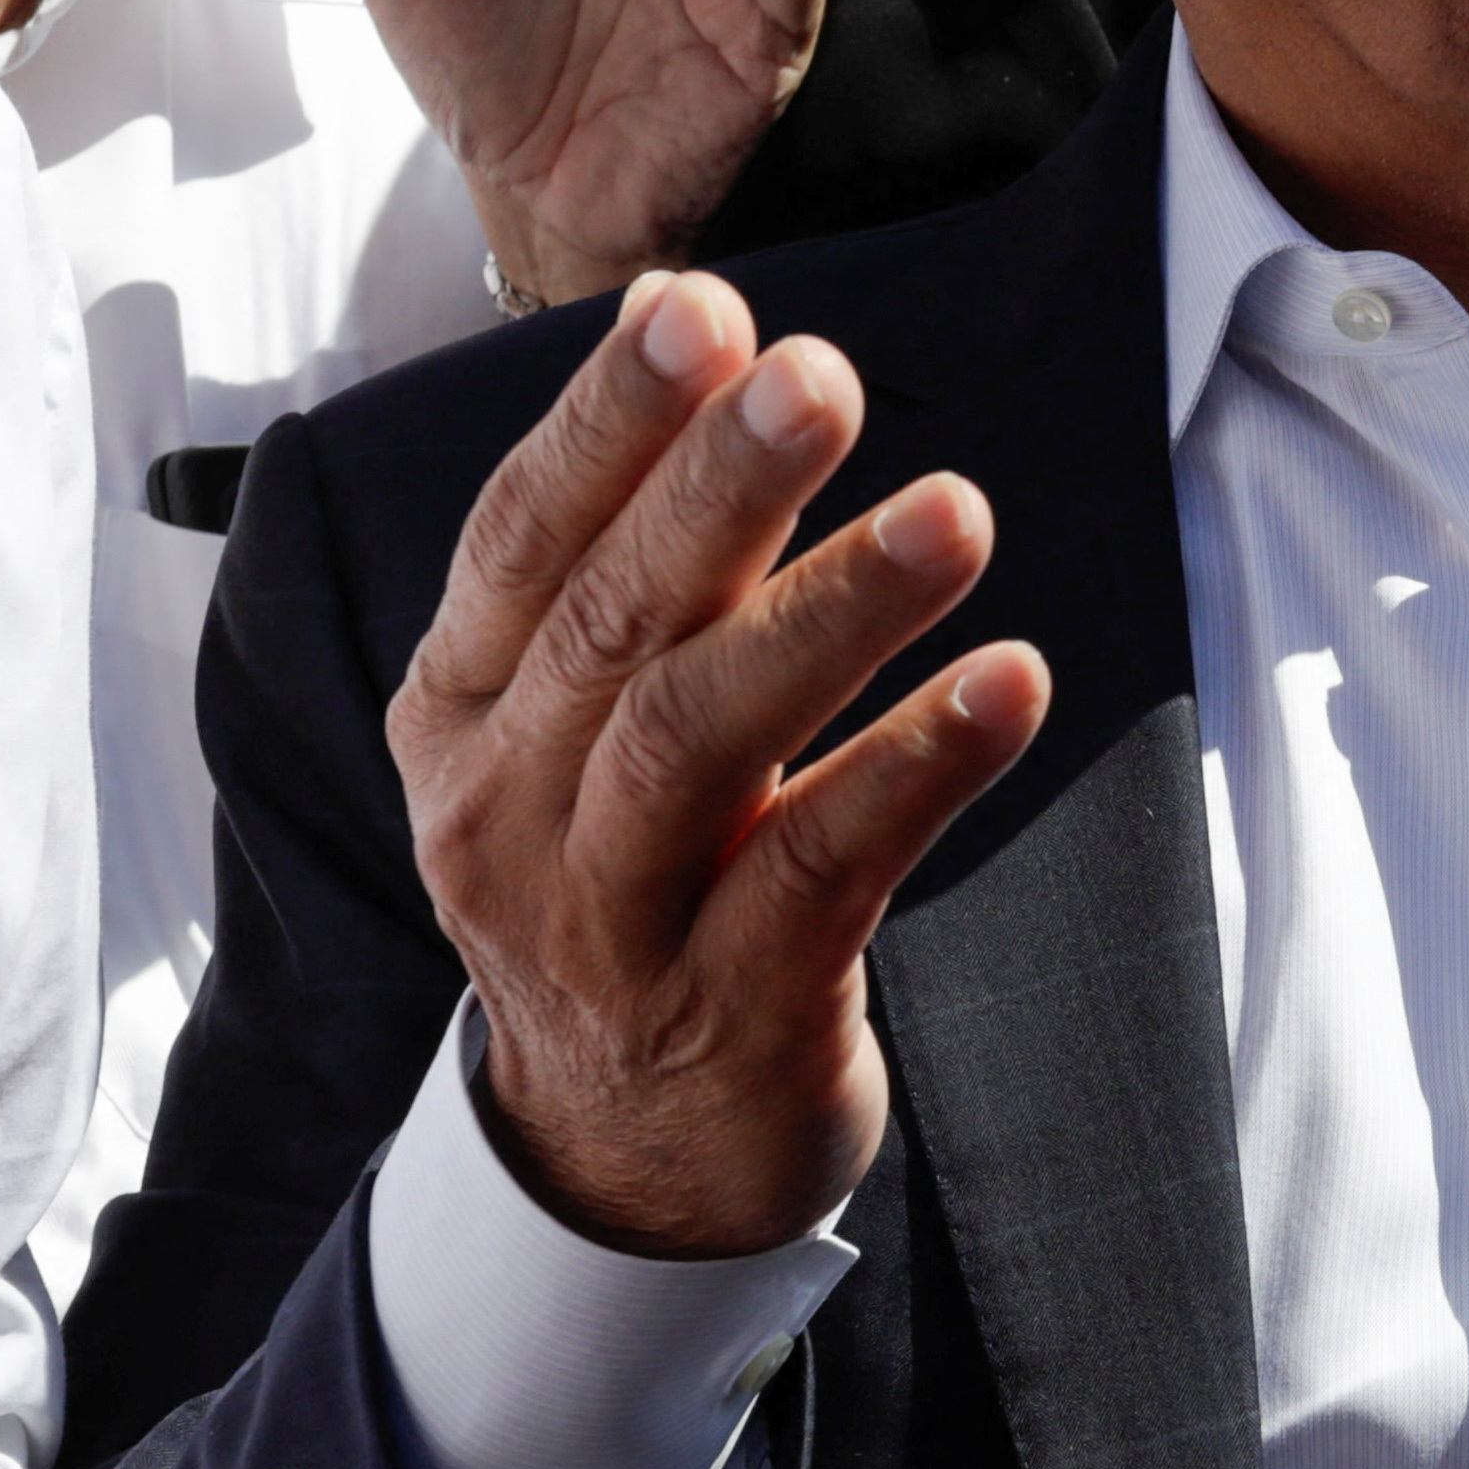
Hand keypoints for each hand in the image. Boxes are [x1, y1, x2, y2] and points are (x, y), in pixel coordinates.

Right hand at [393, 268, 1052, 1253]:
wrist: (625, 1161)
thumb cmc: (625, 880)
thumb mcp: (573, 728)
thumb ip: (627, 555)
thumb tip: (700, 328)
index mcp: (461, 716)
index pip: (520, 540)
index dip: (606, 421)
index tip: (700, 306)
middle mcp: (507, 812)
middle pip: (613, 624)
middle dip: (716, 488)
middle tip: (820, 377)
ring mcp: (607, 922)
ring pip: (702, 740)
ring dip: (835, 613)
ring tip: (956, 512)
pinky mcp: (729, 1010)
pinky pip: (822, 866)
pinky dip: (918, 764)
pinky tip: (1007, 682)